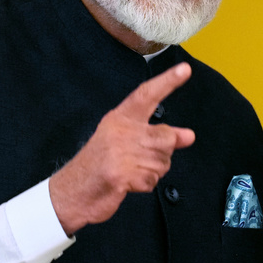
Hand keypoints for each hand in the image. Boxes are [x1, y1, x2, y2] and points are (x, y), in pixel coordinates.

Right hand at [49, 62, 195, 234]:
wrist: (72, 193)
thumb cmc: (99, 165)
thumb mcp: (126, 143)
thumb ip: (157, 137)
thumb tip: (189, 136)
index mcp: (120, 118)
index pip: (147, 95)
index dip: (167, 82)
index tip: (186, 69)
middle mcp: (121, 131)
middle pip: (166, 137)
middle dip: (162, 153)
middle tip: (140, 160)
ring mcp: (119, 153)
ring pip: (163, 161)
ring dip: (153, 171)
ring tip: (130, 171)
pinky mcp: (120, 175)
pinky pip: (151, 181)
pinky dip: (144, 185)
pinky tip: (128, 183)